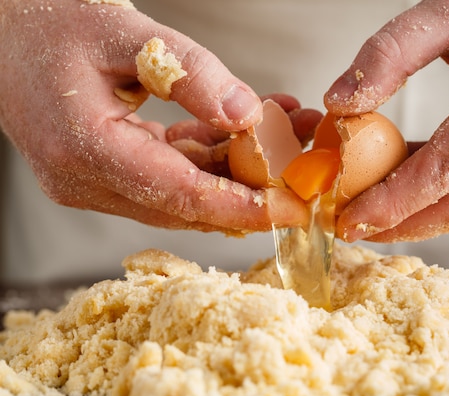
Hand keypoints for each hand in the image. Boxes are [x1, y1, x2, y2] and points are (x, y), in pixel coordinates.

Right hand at [0, 0, 313, 234]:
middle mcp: (84, 180)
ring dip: (236, 172)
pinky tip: (246, 131)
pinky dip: (209, 157)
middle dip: (253, 191)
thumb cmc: (53, 20)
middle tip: (305, 174)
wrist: (6, 27)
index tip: (294, 210)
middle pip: (186, 203)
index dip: (244, 206)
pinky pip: (167, 174)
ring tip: (287, 137)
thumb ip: (191, 74)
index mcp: (85, 149)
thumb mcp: (127, 31)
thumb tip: (247, 116)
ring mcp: (90, 182)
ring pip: (181, 192)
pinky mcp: (101, 173)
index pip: (181, 194)